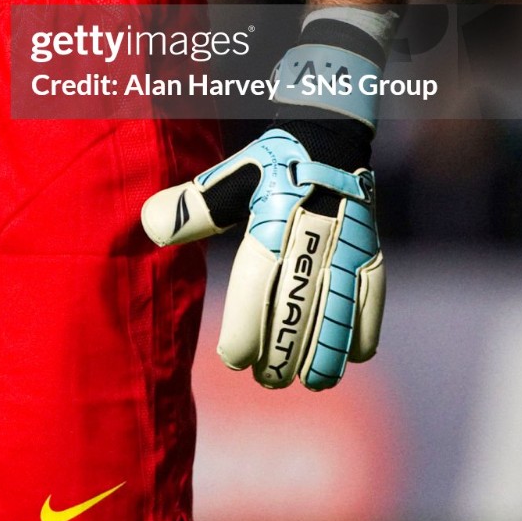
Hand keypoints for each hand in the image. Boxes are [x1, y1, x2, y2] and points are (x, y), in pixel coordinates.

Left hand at [141, 122, 383, 390]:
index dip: (246, 331)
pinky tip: (351, 358)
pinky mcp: (372, 251)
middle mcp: (312, 240)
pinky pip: (372, 299)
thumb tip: (149, 226)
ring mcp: (347, 248)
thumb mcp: (228, 177)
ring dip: (326, 353)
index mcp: (272, 224)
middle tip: (267, 380)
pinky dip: (363, 332)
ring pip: (339, 313)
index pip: (257, 288)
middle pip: (297, 310)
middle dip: (283, 354)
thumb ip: (193, 206)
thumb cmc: (269, 164)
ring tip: (312, 382)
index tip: (234, 360)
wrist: (329, 137)